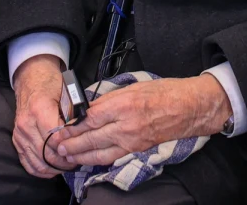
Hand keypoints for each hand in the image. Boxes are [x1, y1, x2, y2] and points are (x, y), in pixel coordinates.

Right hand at [12, 55, 71, 177]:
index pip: (55, 138)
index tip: (80, 147)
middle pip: (47, 153)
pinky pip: (28, 163)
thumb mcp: (66, 93)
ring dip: (55, 168)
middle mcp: (26, 124)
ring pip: (38, 162)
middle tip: (78, 160)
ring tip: (68, 164)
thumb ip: (72, 114)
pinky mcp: (17, 141)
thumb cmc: (51, 84)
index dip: (69, 146)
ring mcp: (20, 134)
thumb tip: (82, 134)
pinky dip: (42, 170)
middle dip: (64, 161)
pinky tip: (53, 168)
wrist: (31, 79)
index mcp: (39, 110)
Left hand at [50, 75, 230, 167]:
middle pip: (91, 137)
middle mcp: (126, 125)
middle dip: (71, 142)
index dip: (73, 124)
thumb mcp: (134, 87)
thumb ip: (109, 98)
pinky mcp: (138, 149)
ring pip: (100, 152)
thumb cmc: (164, 92)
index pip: (91, 117)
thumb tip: (89, 107)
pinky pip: (113, 156)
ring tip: (66, 155)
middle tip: (56, 145)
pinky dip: (98, 159)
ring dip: (80, 155)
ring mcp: (132, 140)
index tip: (61, 126)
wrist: (189, 107)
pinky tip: (88, 159)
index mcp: (124, 104)